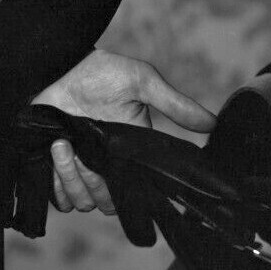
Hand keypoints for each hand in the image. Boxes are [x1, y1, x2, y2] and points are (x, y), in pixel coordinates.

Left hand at [33, 49, 214, 214]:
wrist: (60, 65)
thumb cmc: (102, 72)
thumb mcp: (143, 82)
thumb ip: (176, 105)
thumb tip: (215, 123)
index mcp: (131, 153)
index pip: (138, 193)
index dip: (131, 194)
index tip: (119, 174)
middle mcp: (108, 167)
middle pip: (107, 204)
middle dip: (94, 181)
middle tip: (83, 150)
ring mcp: (82, 170)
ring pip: (82, 202)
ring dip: (71, 177)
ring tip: (62, 144)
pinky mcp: (56, 171)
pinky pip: (60, 199)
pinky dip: (57, 182)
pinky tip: (55, 149)